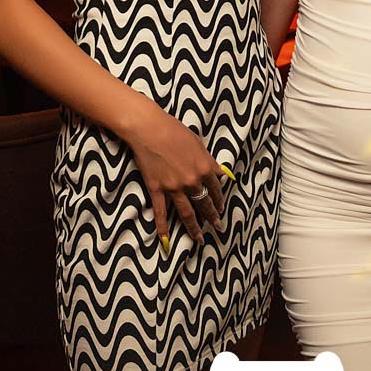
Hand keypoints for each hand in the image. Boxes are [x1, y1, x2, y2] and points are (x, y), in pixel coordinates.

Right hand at [122, 106, 227, 250]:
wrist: (149, 129)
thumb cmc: (174, 130)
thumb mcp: (198, 143)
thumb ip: (208, 160)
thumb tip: (220, 172)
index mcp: (204, 168)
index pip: (216, 188)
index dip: (219, 199)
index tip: (221, 208)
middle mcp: (192, 181)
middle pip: (204, 203)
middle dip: (212, 217)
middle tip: (218, 227)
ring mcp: (174, 188)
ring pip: (187, 213)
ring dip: (194, 228)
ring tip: (200, 239)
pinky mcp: (157, 190)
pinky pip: (161, 212)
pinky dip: (163, 228)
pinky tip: (165, 241)